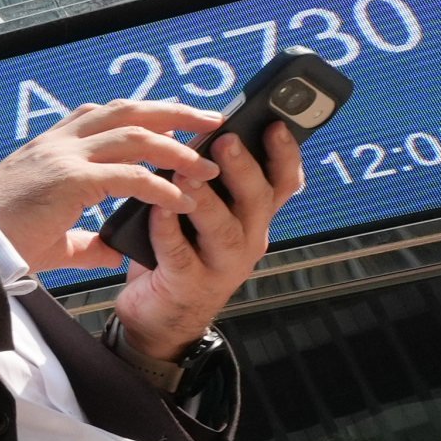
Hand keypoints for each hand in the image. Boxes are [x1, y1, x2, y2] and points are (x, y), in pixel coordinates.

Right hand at [0, 98, 217, 271]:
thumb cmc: (1, 240)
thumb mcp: (52, 236)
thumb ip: (85, 240)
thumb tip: (112, 251)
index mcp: (52, 146)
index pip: (106, 114)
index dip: (146, 113)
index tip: (178, 119)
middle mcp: (60, 142)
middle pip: (130, 110)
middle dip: (176, 113)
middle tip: (213, 121)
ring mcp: (64, 157)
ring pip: (135, 135)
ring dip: (178, 147)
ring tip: (207, 165)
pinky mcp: (69, 180)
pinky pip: (129, 176)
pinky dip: (161, 185)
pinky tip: (182, 199)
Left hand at [113, 118, 301, 364]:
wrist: (159, 316)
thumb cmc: (179, 252)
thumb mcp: (200, 213)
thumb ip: (201, 179)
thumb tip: (184, 129)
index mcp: (253, 217)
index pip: (282, 182)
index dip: (284, 154)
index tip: (277, 125)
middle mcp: (247, 239)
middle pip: (257, 200)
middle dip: (244, 168)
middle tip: (227, 141)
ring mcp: (221, 265)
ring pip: (223, 229)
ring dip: (205, 198)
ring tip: (186, 172)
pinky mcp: (188, 284)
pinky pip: (179, 253)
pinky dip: (168, 229)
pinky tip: (157, 209)